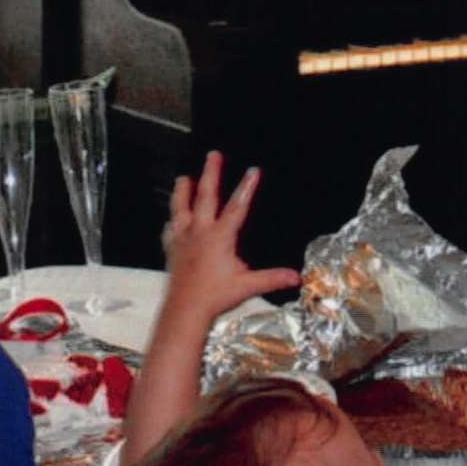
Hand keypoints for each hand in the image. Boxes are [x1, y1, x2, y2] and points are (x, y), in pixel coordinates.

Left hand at [158, 153, 300, 327]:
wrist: (184, 310)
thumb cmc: (214, 297)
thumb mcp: (248, 286)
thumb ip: (272, 278)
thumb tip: (296, 276)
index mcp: (220, 237)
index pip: (237, 207)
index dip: (246, 187)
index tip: (253, 170)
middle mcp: (199, 232)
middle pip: (205, 196)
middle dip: (211, 173)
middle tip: (213, 155)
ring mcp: (183, 239)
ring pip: (181, 207)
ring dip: (183, 191)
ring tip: (185, 177)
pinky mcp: (172, 249)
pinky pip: (170, 230)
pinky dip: (172, 221)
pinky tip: (172, 220)